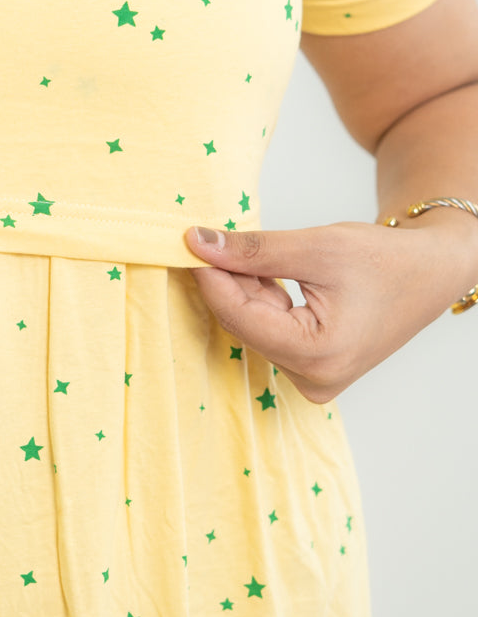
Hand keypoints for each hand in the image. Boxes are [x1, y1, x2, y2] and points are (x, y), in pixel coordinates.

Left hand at [182, 217, 472, 402]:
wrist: (429, 273)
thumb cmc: (384, 260)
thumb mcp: (315, 247)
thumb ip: (253, 250)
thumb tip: (195, 243)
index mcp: (320, 355)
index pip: (240, 316)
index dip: (209, 277)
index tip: (187, 242)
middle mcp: (314, 379)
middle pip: (245, 323)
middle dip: (226, 280)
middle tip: (207, 238)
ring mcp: (313, 379)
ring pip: (253, 325)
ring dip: (245, 288)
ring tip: (250, 251)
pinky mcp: (311, 369)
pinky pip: (268, 330)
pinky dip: (261, 299)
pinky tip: (267, 273)